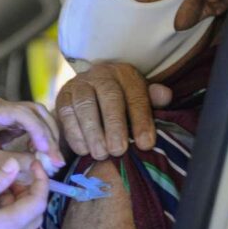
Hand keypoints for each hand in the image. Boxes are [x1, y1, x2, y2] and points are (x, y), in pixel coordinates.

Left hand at [0, 96, 64, 180]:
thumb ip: (14, 163)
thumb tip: (41, 165)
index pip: (23, 114)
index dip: (40, 132)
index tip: (48, 152)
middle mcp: (1, 106)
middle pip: (35, 111)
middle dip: (48, 134)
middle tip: (57, 159)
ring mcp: (6, 111)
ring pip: (37, 116)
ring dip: (47, 135)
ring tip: (52, 158)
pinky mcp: (10, 119)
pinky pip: (31, 124)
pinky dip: (40, 138)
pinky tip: (41, 153)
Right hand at [0, 158, 47, 228]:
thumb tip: (13, 165)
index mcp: (7, 226)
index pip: (38, 201)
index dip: (41, 180)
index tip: (33, 164)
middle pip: (34, 214)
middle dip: (29, 191)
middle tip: (11, 175)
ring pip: (22, 223)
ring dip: (16, 202)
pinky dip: (6, 214)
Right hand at [55, 62, 172, 159]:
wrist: (88, 93)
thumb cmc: (120, 103)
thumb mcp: (139, 100)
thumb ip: (152, 100)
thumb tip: (165, 95)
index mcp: (125, 74)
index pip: (136, 96)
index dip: (141, 120)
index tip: (145, 144)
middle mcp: (101, 74)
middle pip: (109, 97)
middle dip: (114, 125)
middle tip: (118, 150)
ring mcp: (79, 84)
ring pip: (84, 105)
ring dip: (92, 132)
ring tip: (100, 154)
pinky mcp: (62, 97)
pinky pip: (65, 114)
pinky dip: (74, 134)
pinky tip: (83, 150)